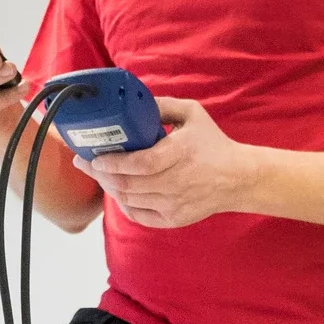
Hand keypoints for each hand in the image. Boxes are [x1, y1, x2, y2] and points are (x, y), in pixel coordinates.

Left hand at [77, 97, 257, 228]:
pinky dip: (124, 204)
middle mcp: (177, 182)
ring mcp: (174, 204)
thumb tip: (134, 103)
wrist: (238, 178)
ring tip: (100, 174)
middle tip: (85, 163)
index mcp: (180, 153)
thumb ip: (162, 105)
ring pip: (129, 200)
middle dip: (101, 174)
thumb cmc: (212, 143)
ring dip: (110, 187)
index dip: (114, 163)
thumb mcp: (192, 114)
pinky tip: (118, 191)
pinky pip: (138, 216)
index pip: (140, 164)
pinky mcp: (174, 219)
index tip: (95, 156)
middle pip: (128, 184)